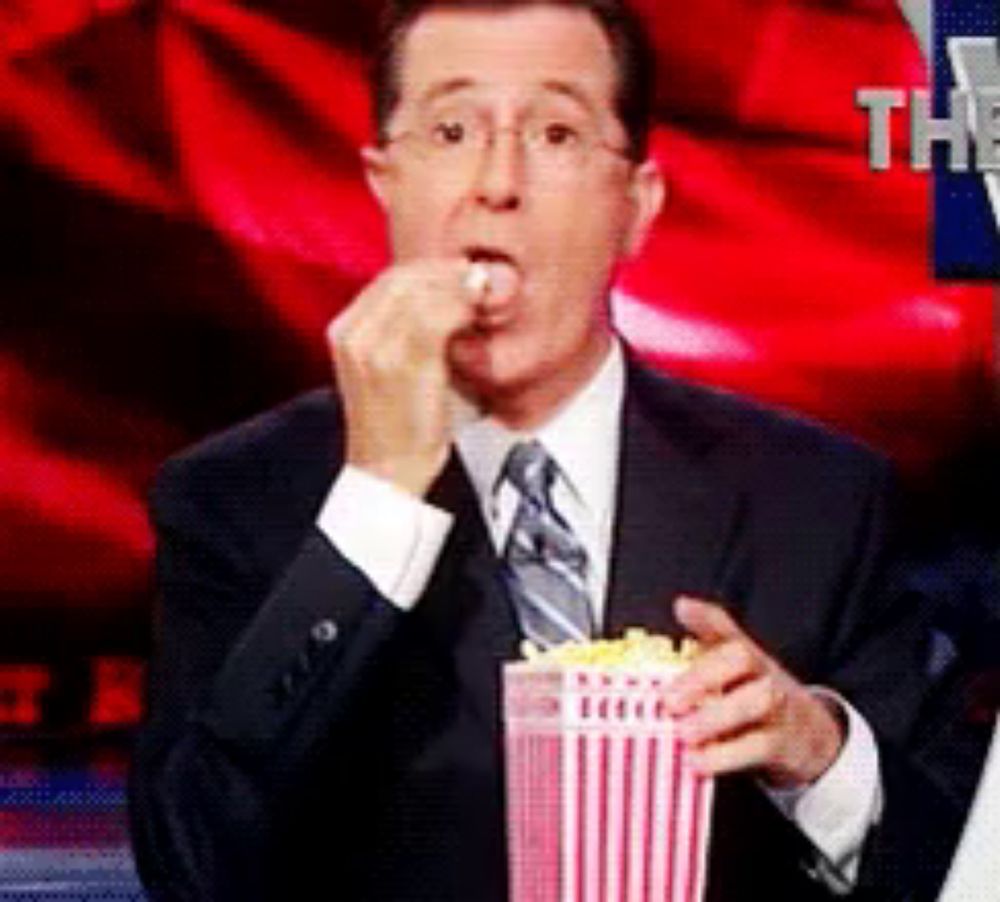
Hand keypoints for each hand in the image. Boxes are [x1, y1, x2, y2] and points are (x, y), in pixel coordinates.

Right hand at [327, 260, 477, 496]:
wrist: (388, 472)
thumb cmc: (399, 423)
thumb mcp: (393, 368)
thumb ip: (410, 330)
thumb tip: (454, 294)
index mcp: (345, 331)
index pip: (388, 280)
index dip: (430, 269)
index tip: (462, 271)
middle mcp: (352, 334)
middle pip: (403, 279)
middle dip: (446, 273)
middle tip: (482, 278)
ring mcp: (372, 348)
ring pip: (419, 293)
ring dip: (457, 288)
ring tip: (484, 295)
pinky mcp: (399, 363)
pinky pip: (434, 319)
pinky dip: (460, 309)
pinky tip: (476, 317)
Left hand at [666, 596, 844, 788]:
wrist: (809, 737)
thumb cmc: (754, 697)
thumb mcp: (733, 669)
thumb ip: (704, 644)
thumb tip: (678, 612)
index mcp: (746, 654)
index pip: (725, 626)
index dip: (705, 616)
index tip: (682, 609)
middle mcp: (764, 672)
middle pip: (742, 658)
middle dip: (703, 675)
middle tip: (669, 700)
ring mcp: (778, 706)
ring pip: (757, 700)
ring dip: (716, 717)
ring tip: (683, 733)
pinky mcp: (782, 744)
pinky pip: (759, 746)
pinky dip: (726, 756)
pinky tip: (698, 761)